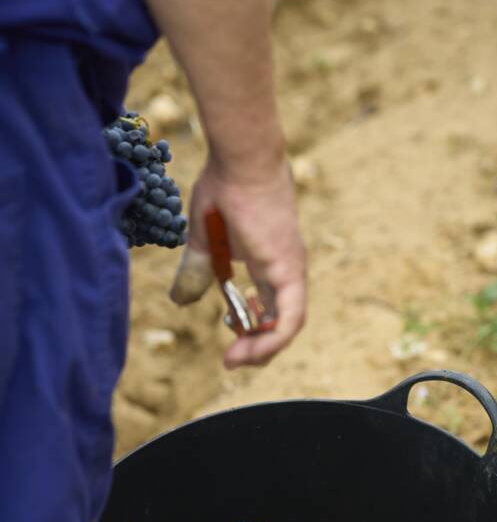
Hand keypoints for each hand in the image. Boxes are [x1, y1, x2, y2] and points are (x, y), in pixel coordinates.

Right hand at [171, 156, 305, 368]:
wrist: (239, 161)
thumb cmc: (223, 190)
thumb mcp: (204, 242)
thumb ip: (196, 272)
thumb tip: (181, 300)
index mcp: (270, 265)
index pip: (270, 309)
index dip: (252, 331)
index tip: (229, 340)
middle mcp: (285, 271)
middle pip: (281, 323)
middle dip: (256, 347)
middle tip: (232, 360)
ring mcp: (290, 271)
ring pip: (287, 326)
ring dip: (262, 349)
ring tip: (236, 360)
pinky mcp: (289, 270)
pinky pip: (290, 318)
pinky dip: (273, 338)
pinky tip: (251, 349)